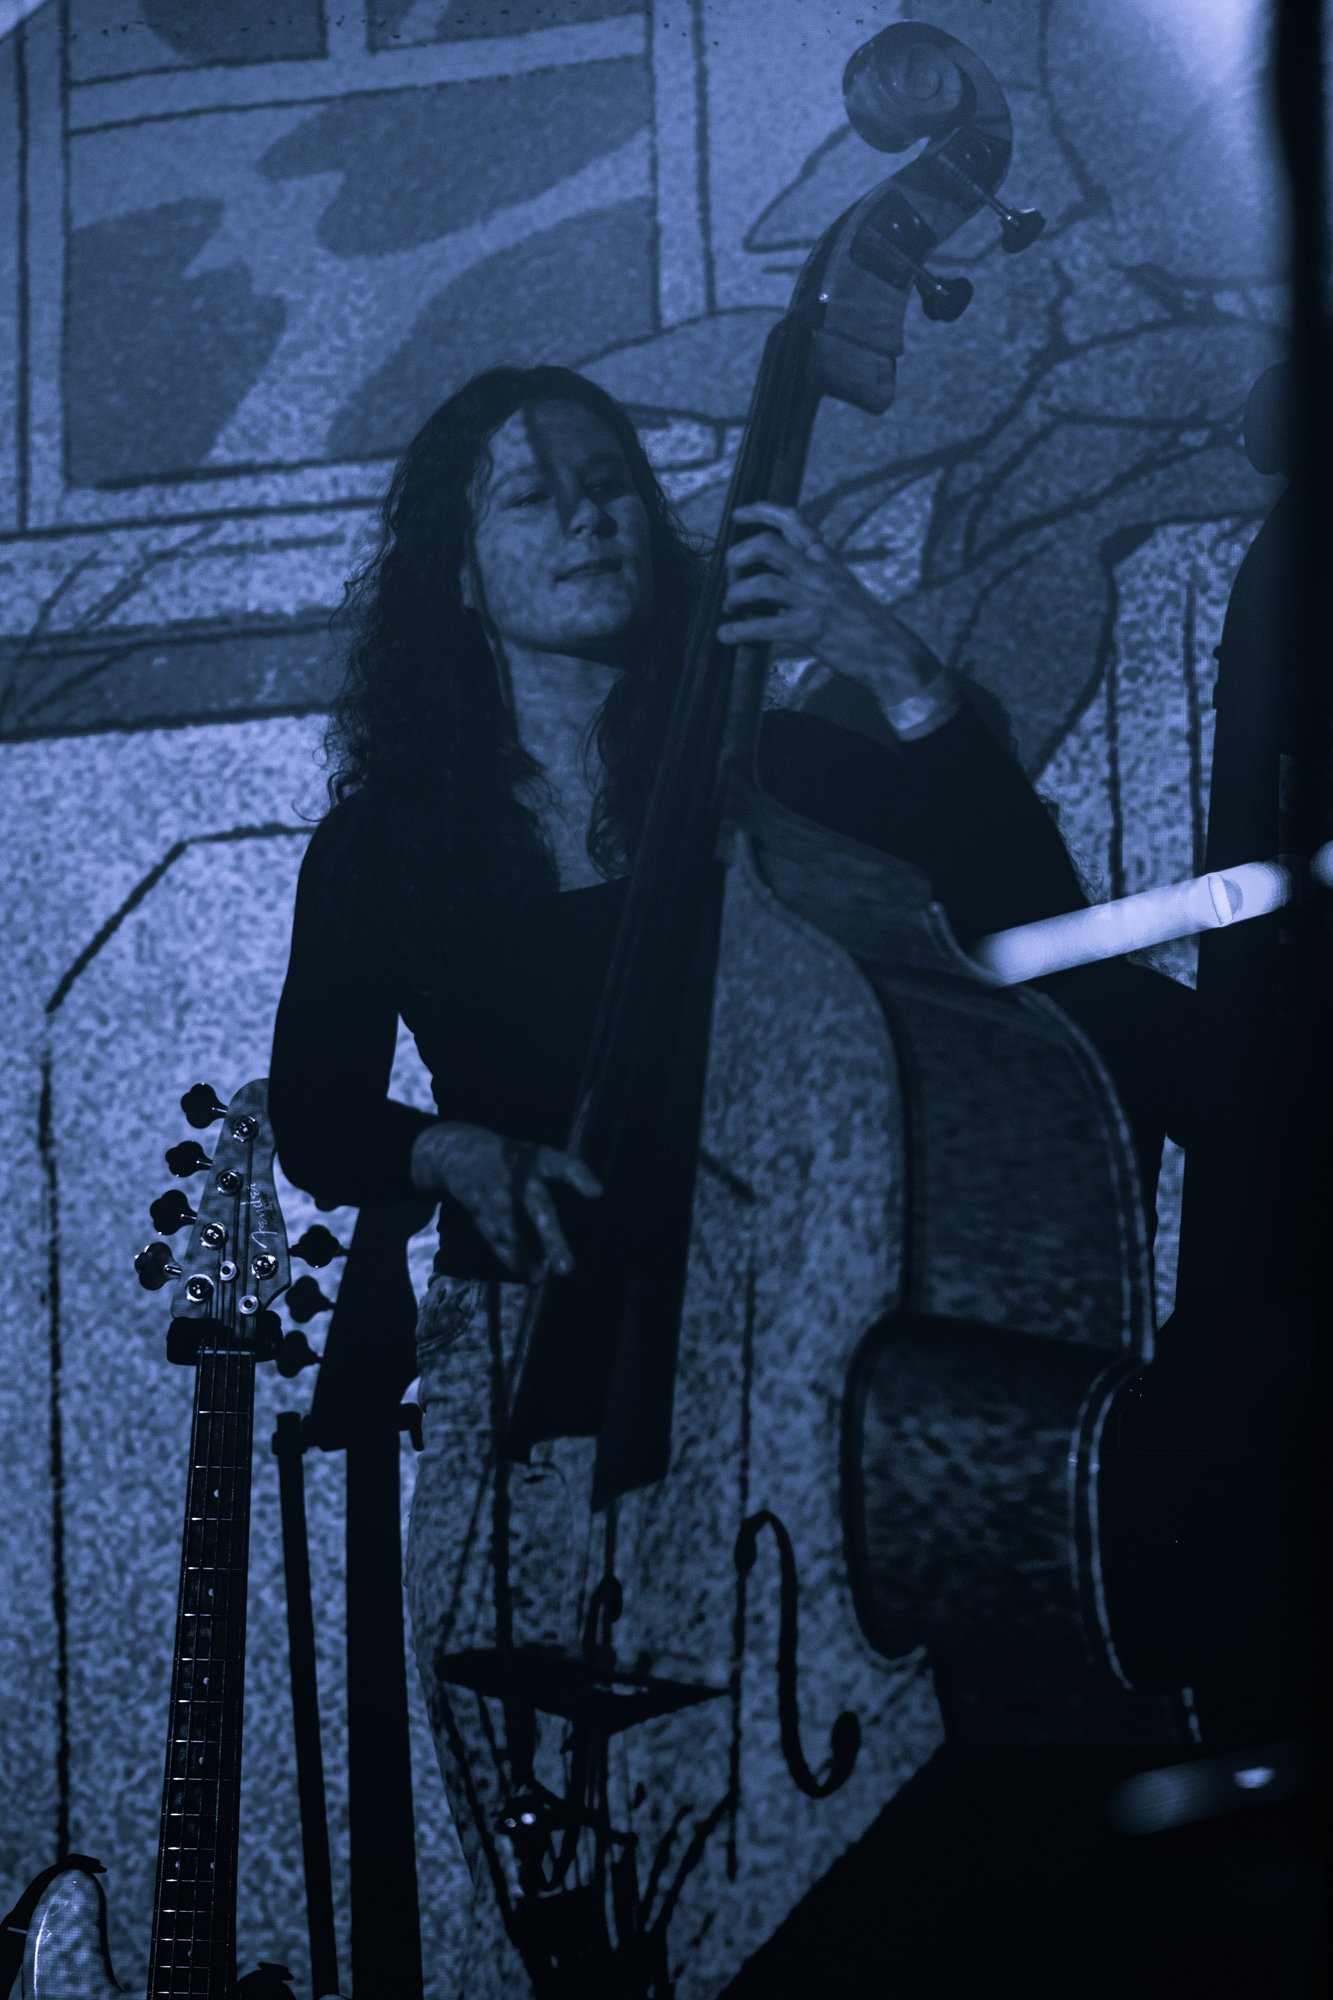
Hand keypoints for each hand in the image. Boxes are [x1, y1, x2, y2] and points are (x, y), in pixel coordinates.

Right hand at [409, 1121, 601, 1276]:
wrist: (457, 1147)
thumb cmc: (513, 1159)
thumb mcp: (538, 1156)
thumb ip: (567, 1173)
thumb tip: (597, 1199)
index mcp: (536, 1157)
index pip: (561, 1163)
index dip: (579, 1175)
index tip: (597, 1193)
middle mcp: (515, 1172)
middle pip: (535, 1203)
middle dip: (550, 1236)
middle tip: (566, 1268)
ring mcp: (493, 1188)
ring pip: (509, 1226)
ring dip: (524, 1255)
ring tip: (541, 1278)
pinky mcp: (476, 1205)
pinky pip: (492, 1234)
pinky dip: (509, 1256)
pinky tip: (526, 1273)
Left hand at [718, 501, 957, 731]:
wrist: (894, 655)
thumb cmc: (865, 625)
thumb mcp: (843, 587)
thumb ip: (814, 576)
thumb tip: (773, 576)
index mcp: (828, 560)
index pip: (794, 521)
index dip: (761, 512)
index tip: (737, 515)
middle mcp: (820, 573)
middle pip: (767, 546)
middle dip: (738, 558)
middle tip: (731, 578)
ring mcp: (815, 601)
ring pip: (762, 584)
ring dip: (735, 595)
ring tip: (729, 609)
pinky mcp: (811, 630)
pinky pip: (764, 626)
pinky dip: (738, 630)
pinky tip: (725, 635)